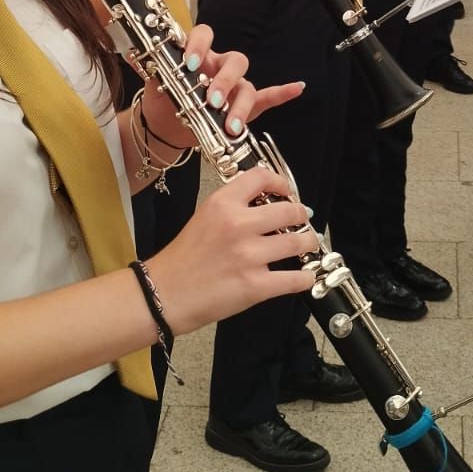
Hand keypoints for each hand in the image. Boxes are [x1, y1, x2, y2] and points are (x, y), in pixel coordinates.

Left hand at [141, 22, 303, 149]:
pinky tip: (295, 88)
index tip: (190, 63)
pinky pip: (267, 97)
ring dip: (241, 104)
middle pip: (235, 61)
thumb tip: (138, 55)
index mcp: (198, 55)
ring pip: (247, 86)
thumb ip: (155, 70)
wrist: (162, 127)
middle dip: (225, 81)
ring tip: (231, 126)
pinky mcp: (243, 108)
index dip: (199, 44)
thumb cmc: (161, 100)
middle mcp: (219, 67)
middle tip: (212, 100)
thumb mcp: (154, 84)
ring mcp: (233, 87)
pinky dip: (282, 93)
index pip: (205, 35)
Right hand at [146, 167, 316, 334]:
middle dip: (301, 215)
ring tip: (307, 244)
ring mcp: (249, 256)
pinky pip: (295, 279)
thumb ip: (233, 207)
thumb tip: (267, 205)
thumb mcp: (203, 216)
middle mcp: (238, 225)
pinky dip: (305, 277)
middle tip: (303, 219)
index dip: (282, 183)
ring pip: (298, 242)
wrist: (164, 294)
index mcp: (222, 204)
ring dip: (308, 242)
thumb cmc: (182, 259)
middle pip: (289, 211)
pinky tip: (305, 275)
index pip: (262, 178)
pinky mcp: (255, 285)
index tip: (287, 192)